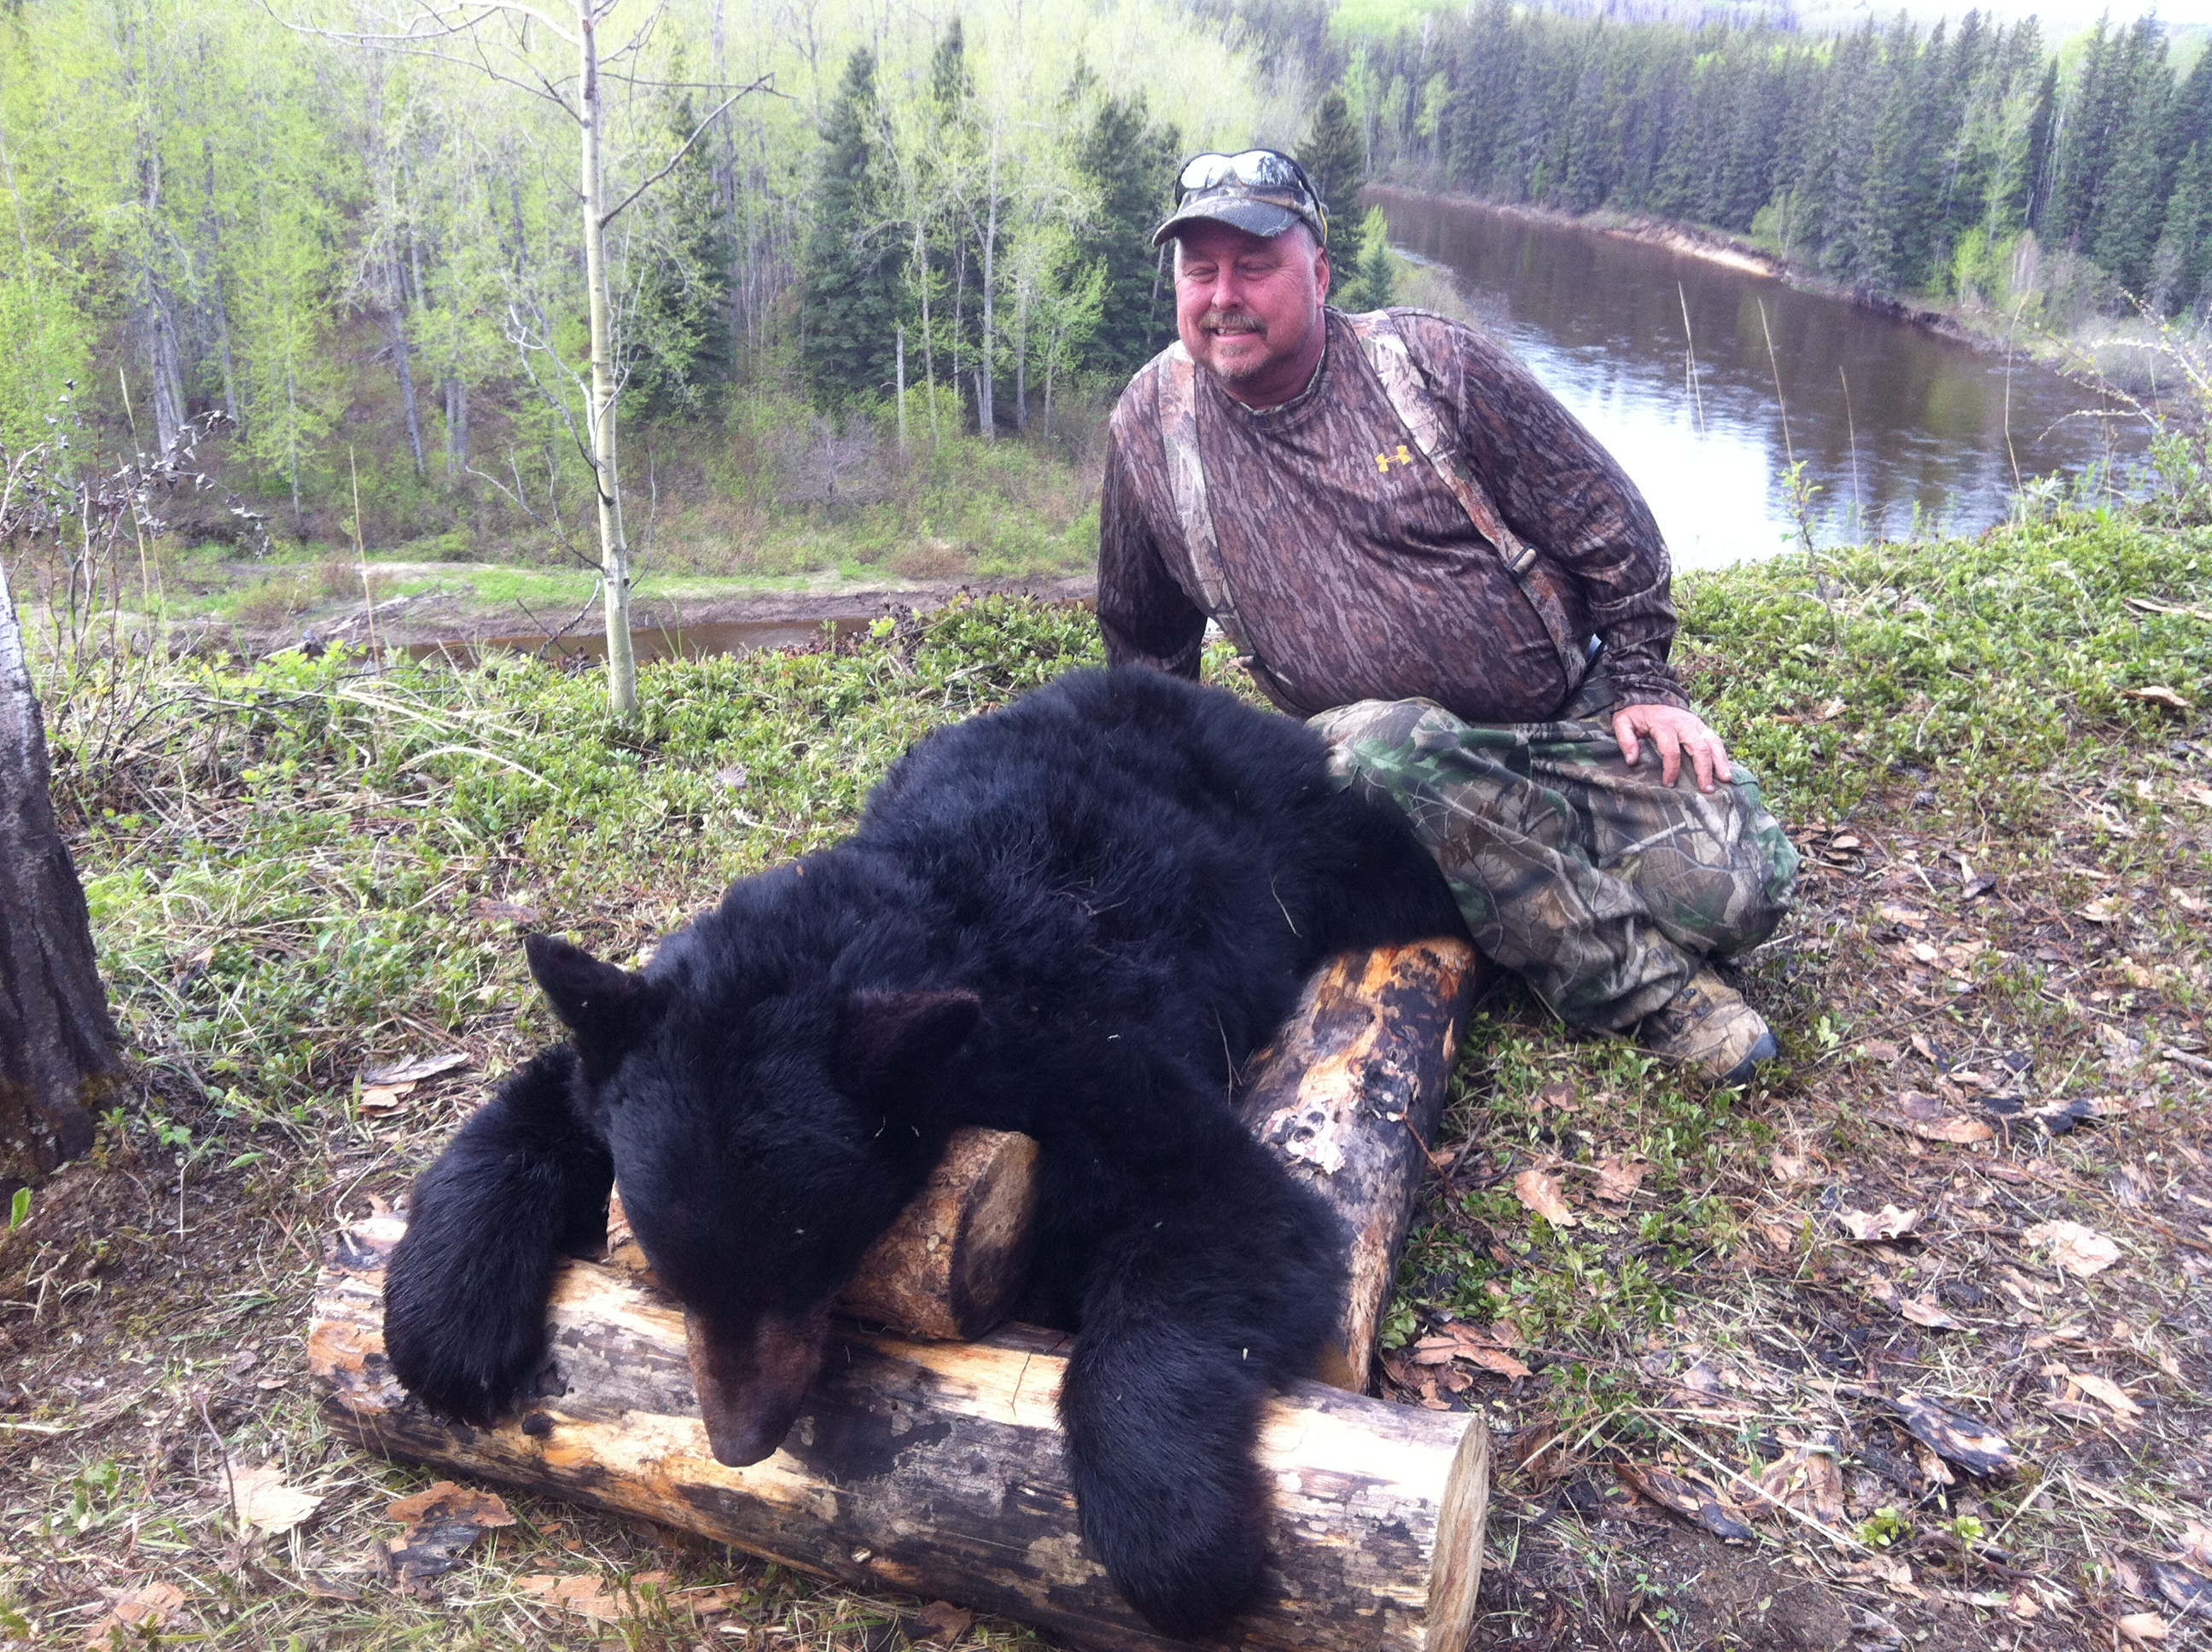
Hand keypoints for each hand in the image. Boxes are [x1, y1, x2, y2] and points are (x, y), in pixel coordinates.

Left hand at [1612, 702, 1732, 792]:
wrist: (1649, 696)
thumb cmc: (1637, 715)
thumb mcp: (1623, 723)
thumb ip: (1626, 740)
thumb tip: (1632, 761)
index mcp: (1664, 724)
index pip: (1671, 750)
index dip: (1671, 769)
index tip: (1669, 784)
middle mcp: (1684, 723)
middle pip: (1699, 747)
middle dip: (1704, 770)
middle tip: (1707, 789)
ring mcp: (1696, 723)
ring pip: (1713, 742)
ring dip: (1721, 761)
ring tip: (1726, 779)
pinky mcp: (1702, 725)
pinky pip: (1715, 740)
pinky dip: (1723, 754)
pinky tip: (1726, 769)